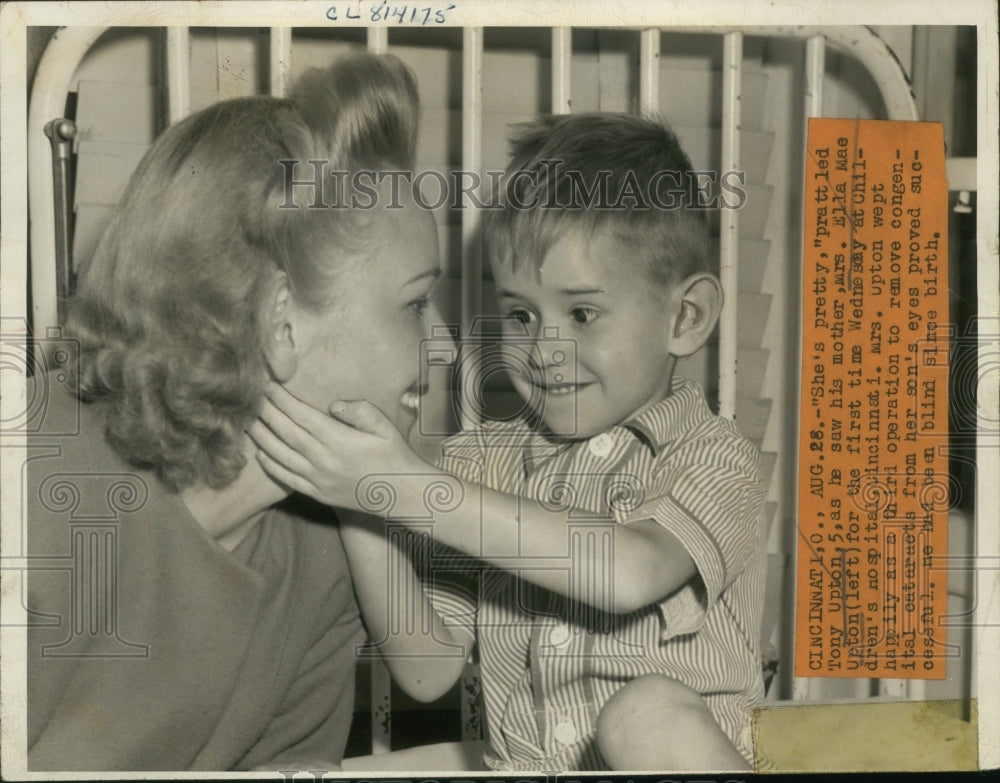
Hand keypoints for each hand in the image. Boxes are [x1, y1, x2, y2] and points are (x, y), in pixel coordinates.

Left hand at [248, 384, 428, 510]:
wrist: (401, 494)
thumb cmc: (394, 455)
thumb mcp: (385, 426)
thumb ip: (360, 411)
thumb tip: (333, 405)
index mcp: (339, 440)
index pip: (301, 415)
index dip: (281, 400)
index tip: (268, 386)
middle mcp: (323, 460)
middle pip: (285, 433)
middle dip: (266, 413)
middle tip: (250, 398)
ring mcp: (318, 479)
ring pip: (280, 455)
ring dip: (262, 437)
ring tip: (248, 422)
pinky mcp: (318, 494)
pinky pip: (287, 479)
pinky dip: (271, 466)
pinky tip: (261, 454)